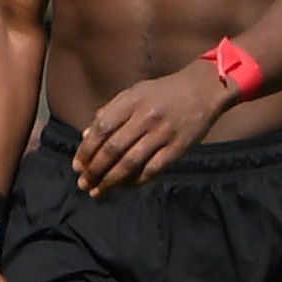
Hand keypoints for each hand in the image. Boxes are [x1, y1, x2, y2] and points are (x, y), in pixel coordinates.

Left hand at [73, 59, 234, 196]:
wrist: (204, 89)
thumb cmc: (163, 92)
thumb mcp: (134, 92)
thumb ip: (109, 111)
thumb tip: (85, 136)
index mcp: (131, 101)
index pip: (101, 128)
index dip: (86, 150)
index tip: (77, 165)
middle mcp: (145, 117)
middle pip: (113, 149)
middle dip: (94, 170)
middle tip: (83, 184)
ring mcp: (162, 134)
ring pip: (130, 163)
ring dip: (110, 181)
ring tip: (97, 191)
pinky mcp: (177, 149)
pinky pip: (152, 170)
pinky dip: (135, 182)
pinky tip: (123, 188)